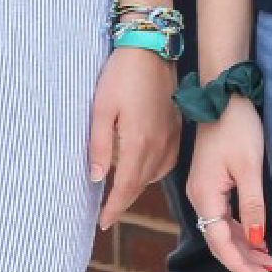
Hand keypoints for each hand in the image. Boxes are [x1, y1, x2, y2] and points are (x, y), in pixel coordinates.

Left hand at [90, 48, 178, 228]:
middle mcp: (158, 146)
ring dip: (137, 186)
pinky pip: (166, 162)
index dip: (113, 209)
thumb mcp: (101, 108)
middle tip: (107, 213)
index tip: (102, 223)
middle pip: (139, 185)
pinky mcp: (176, 128)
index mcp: (137, 143)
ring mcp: (170, 138)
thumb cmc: (121, 75)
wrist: (151, 48)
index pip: (125, 188)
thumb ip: (98, 145)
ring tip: (119, 191)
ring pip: (153, 176)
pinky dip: (152, 171)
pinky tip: (141, 166)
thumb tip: (95, 178)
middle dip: (123, 202)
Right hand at [185, 102, 271, 271]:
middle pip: (220, 241)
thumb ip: (252, 206)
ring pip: (223, 231)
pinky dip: (241, 233)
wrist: (223, 95)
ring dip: (245, 250)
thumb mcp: (249, 167)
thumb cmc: (236, 126)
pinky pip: (224, 217)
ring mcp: (203, 190)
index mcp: (205, 195)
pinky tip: (257, 242)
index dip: (240, 266)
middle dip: (244, 264)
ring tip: (268, 267)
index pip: (221, 243)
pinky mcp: (211, 184)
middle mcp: (199, 197)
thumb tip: (256, 241)